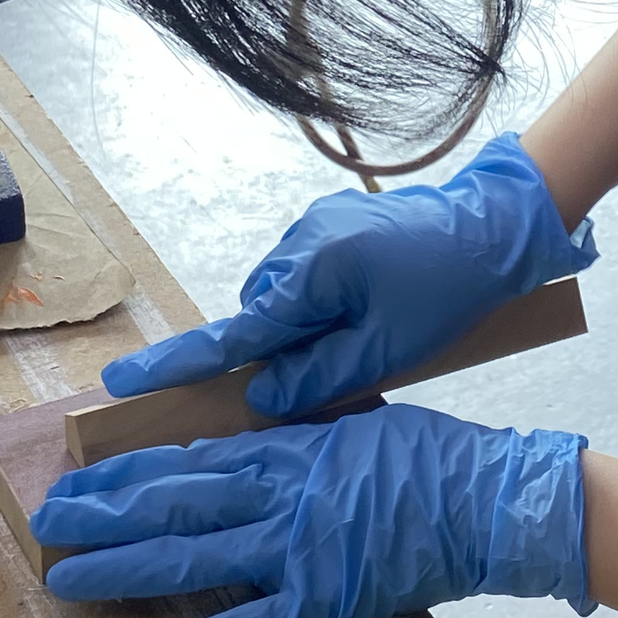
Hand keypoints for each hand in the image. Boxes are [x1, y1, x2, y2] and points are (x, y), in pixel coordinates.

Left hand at [34, 404, 592, 617]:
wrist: (489, 502)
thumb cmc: (428, 457)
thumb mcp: (348, 428)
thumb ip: (290, 445)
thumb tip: (243, 448)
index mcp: (281, 451)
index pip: (182, 462)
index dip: (121, 474)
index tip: (74, 481)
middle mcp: (275, 498)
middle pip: (169, 508)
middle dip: (100, 518)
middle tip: (44, 527)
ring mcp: (295, 551)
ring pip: (191, 563)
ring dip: (123, 572)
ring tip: (67, 582)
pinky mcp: (322, 600)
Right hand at [98, 133, 594, 422]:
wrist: (496, 224)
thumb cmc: (449, 288)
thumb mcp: (387, 346)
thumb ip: (320, 376)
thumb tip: (262, 396)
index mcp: (309, 274)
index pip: (230, 334)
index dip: (175, 365)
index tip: (120, 381)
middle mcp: (299, 242)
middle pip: (259, 316)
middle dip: (280, 347)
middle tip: (333, 366)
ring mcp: (315, 225)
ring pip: (283, 296)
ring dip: (304, 323)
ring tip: (366, 331)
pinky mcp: (334, 220)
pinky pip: (305, 272)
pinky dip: (321, 298)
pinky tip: (368, 305)